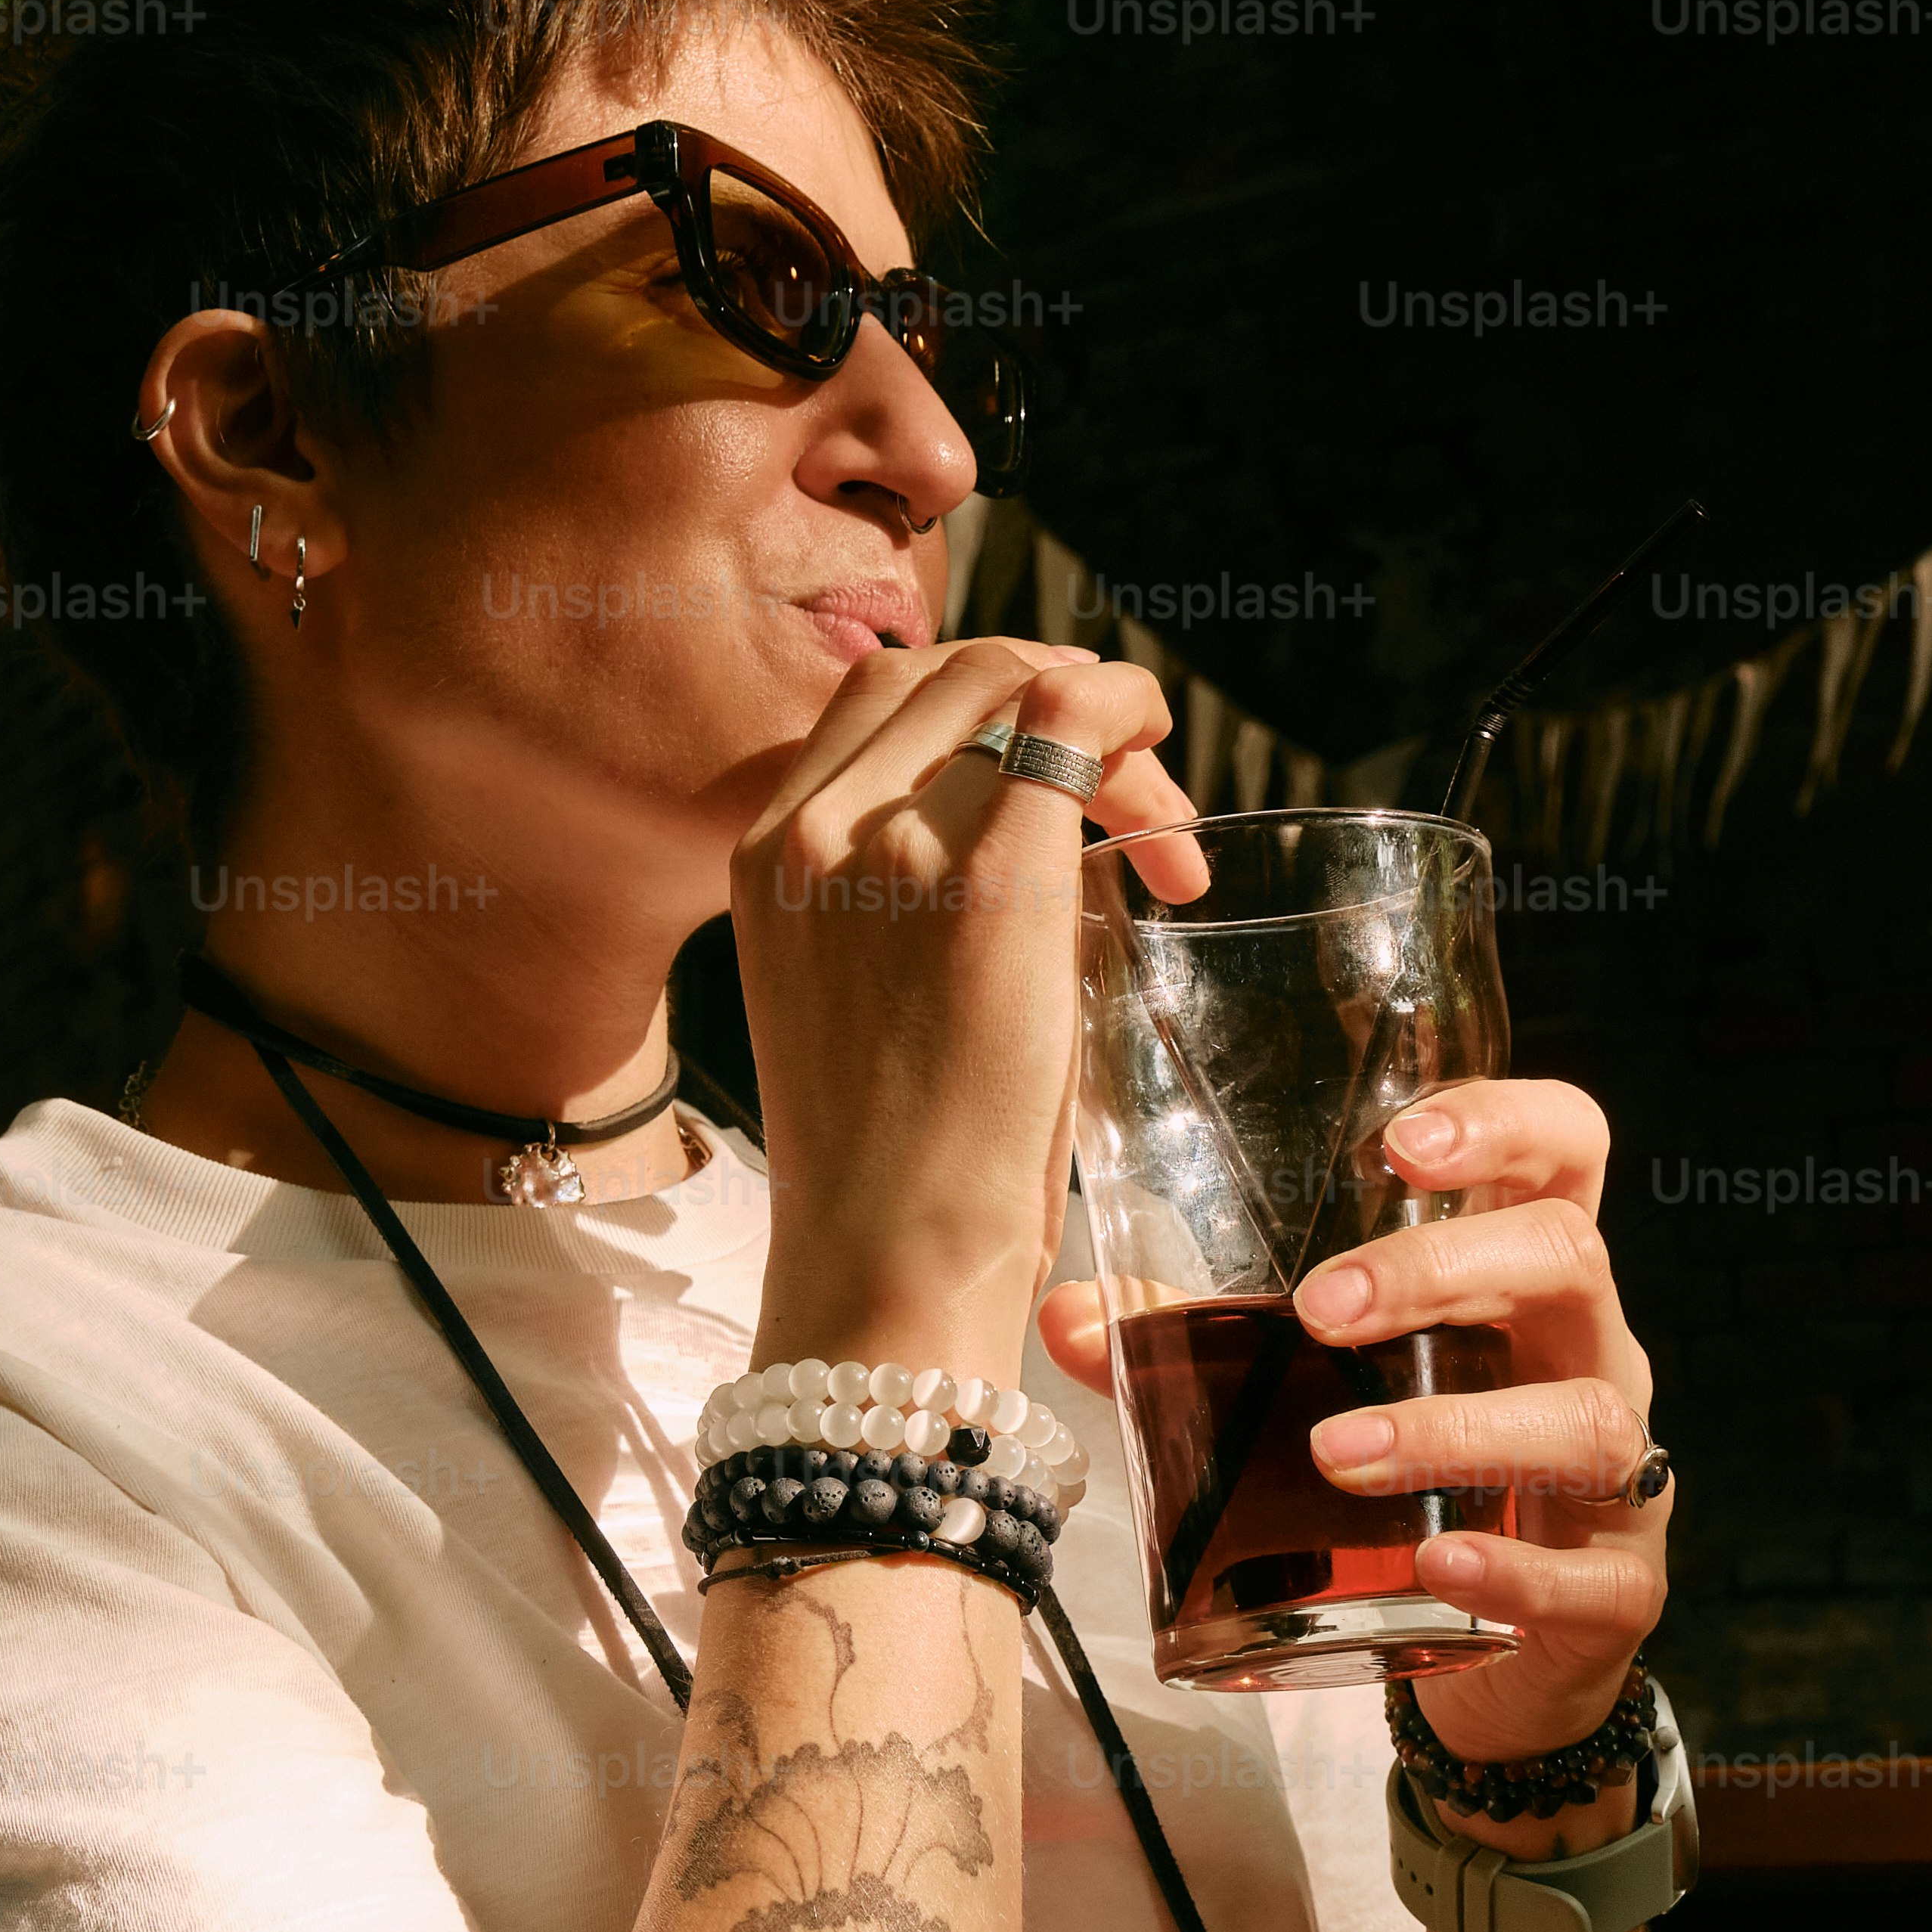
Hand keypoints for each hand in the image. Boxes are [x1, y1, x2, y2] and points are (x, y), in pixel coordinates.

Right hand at [734, 640, 1199, 1374]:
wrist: (885, 1260)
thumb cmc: (895, 1160)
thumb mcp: (857, 991)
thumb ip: (909, 893)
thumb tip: (1037, 831)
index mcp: (767, 854)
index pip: (877, 693)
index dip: (987, 694)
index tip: (1057, 757)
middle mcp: (814, 830)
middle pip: (949, 672)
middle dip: (1055, 698)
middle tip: (1131, 791)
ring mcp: (891, 847)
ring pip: (1014, 686)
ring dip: (1107, 723)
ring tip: (1163, 825)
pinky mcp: (983, 884)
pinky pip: (1069, 724)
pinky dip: (1131, 711)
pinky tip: (1164, 765)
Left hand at [1043, 1075, 1663, 1774]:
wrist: (1507, 1660)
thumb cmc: (1414, 1483)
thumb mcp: (1324, 1395)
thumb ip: (1205, 1350)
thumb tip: (1070, 1317)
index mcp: (1524, 1283)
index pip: (1566, 1155)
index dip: (1510, 1123)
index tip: (1405, 1141)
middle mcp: (1589, 1354)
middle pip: (1566, 1260)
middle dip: (1442, 1270)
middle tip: (1321, 1310)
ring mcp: (1620, 1475)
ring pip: (1583, 1419)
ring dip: (1455, 1430)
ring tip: (1337, 1455)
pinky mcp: (1618, 1591)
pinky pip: (1590, 1576)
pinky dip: (1513, 1570)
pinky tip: (1438, 1564)